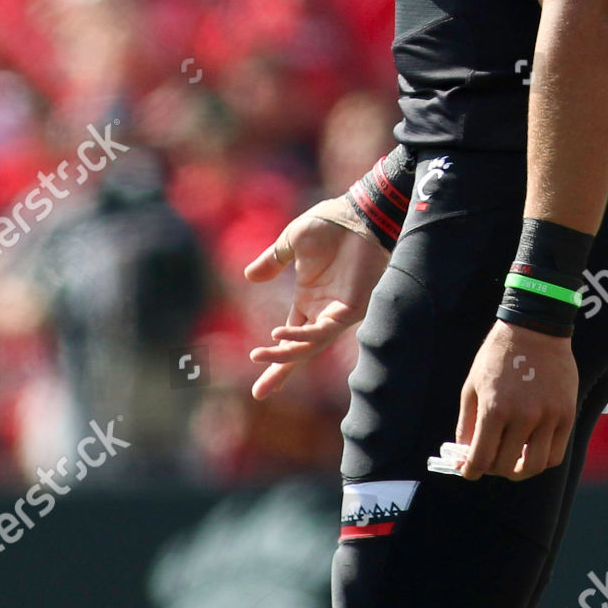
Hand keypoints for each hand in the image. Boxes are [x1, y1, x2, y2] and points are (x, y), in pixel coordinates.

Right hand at [244, 198, 389, 400]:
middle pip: (299, 351)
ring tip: (261, 355)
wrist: (358, 214)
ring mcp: (337, 312)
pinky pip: (323, 331)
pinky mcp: (351, 309)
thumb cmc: (330, 224)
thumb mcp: (292, 241)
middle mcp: (322, 312)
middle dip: (280, 371)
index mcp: (309, 300)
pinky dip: (302, 335)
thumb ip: (273, 259)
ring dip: (285, 353)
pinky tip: (280, 334)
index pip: (289, 337)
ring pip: (310, 345)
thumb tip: (249, 277)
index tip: (256, 375)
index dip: (274, 357)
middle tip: (260, 393)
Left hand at [456, 321, 577, 480]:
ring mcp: (548, 417)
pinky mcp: (566, 414)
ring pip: (533, 466)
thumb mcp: (472, 385)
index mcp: (494, 409)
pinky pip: (555, 454)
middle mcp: (523, 417)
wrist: (534, 327)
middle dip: (492, 468)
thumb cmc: (498, 355)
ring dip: (518, 471)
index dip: (471, 470)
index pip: (481, 458)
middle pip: (505, 466)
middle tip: (488, 461)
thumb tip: (463, 456)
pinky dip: (541, 460)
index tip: (468, 471)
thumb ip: (466, 423)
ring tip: (511, 462)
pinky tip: (531, 451)